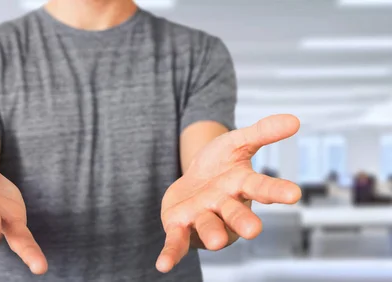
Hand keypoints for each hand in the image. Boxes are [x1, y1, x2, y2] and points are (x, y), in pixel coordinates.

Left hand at [156, 114, 301, 272]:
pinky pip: (177, 242)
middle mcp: (225, 206)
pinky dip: (171, 254)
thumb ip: (262, 132)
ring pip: (210, 227)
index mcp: (241, 185)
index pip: (262, 187)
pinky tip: (163, 265)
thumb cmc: (219, 165)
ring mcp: (203, 218)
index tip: (294, 194)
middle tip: (254, 231)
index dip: (276, 191)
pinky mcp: (180, 226)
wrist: (193, 179)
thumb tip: (295, 120)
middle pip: (236, 214)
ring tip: (217, 241)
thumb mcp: (236, 142)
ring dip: (213, 234)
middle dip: (244, 221)